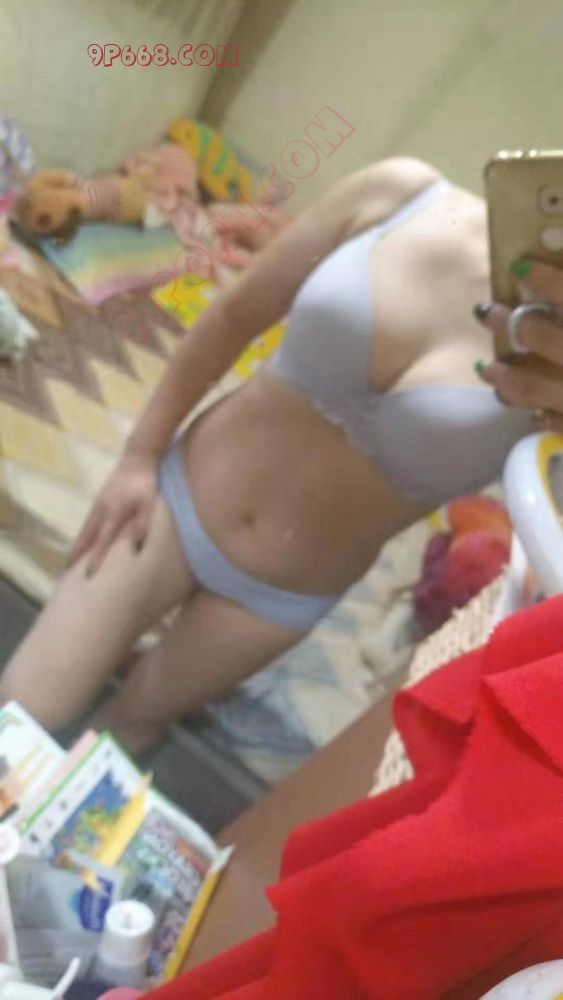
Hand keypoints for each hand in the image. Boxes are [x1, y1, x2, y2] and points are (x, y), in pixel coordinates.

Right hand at [71, 449, 158, 575]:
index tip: (87, 574)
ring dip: (79, 543)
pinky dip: (84, 532)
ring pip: (86, 528)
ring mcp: (99, 503)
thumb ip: (142, 526)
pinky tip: (85, 537)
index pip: (102, 541)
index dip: (95, 558)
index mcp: (113, 513)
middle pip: (87, 536)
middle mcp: (101, 510)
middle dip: (78, 553)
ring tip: (73, 557)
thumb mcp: (149, 504)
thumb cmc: (145, 482)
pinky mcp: (100, 498)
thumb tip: (135, 548)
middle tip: (69, 570)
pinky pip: (89, 520)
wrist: (137, 458)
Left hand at [474, 260, 562, 430]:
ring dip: (504, 376)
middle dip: (506, 323)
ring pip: (530, 386)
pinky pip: (551, 422)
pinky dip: (538, 413)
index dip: (544, 278)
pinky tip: (531, 409)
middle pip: (536, 335)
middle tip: (483, 311)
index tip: (518, 267)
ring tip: (485, 368)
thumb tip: (533, 275)